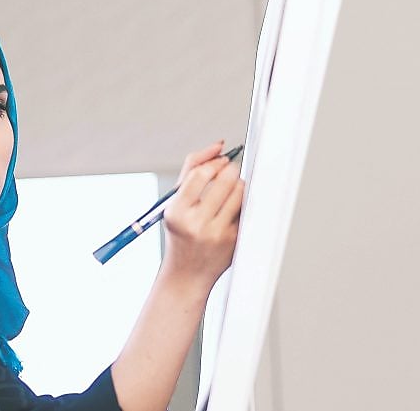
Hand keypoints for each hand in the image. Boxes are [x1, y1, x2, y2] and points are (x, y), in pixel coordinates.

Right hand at [159, 140, 243, 289]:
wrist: (186, 274)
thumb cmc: (180, 233)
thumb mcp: (175, 203)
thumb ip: (191, 171)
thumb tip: (218, 146)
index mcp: (177, 212)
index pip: (199, 175)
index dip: (214, 163)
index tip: (221, 160)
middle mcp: (196, 223)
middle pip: (224, 181)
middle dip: (231, 170)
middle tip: (230, 170)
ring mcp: (217, 233)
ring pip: (239, 193)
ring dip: (239, 184)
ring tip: (232, 188)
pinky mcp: (233, 241)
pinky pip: (245, 210)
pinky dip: (242, 203)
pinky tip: (235, 207)